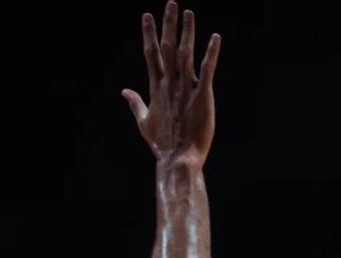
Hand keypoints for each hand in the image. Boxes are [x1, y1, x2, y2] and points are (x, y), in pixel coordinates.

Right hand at [123, 2, 219, 167]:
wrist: (178, 159)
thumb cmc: (162, 144)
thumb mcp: (144, 122)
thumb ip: (135, 103)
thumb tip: (124, 90)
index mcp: (155, 87)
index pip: (151, 54)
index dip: (149, 33)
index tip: (147, 15)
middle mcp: (169, 83)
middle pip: (167, 47)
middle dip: (168, 24)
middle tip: (171, 3)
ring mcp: (186, 88)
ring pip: (185, 53)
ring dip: (187, 32)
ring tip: (188, 13)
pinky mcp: (202, 96)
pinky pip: (207, 69)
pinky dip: (211, 53)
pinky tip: (215, 38)